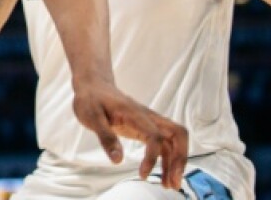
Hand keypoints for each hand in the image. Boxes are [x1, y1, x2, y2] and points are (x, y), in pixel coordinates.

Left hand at [72, 80, 188, 189]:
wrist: (93, 86)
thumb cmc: (91, 99)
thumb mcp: (91, 117)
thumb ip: (105, 137)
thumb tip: (117, 160)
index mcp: (134, 113)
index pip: (154, 135)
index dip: (152, 156)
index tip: (143, 174)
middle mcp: (147, 117)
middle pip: (177, 134)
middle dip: (179, 159)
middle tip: (173, 182)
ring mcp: (149, 122)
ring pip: (174, 140)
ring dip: (176, 162)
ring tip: (170, 185)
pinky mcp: (146, 128)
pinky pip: (165, 143)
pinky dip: (168, 159)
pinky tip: (163, 174)